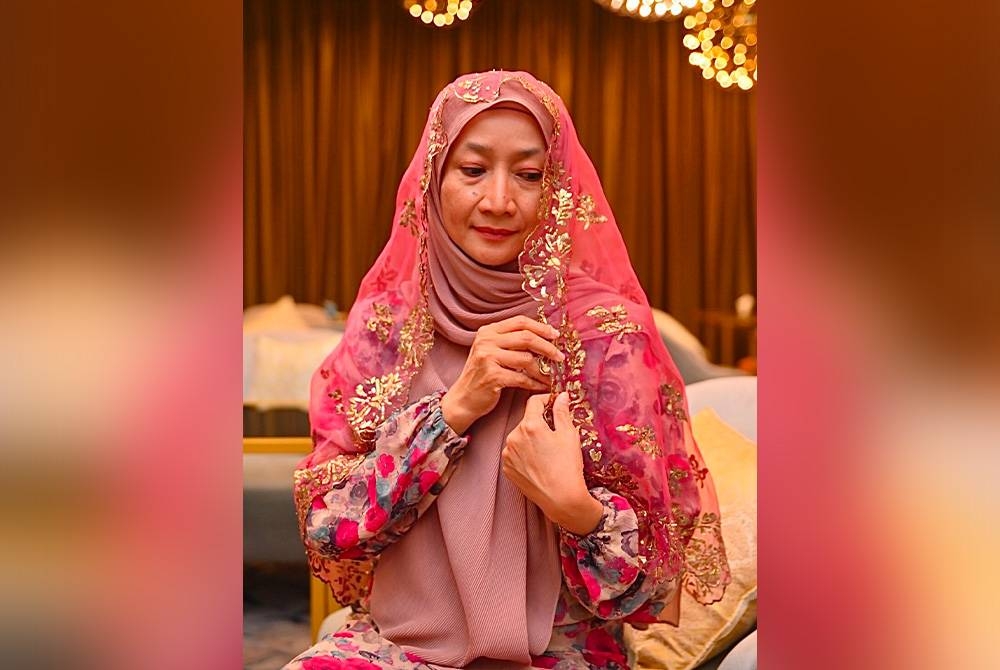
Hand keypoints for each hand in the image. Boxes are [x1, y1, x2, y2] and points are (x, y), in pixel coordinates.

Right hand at [441, 315, 562, 434]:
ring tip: (551, 377)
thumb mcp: (491, 351)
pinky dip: (535, 384)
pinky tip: (541, 387)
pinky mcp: (492, 376)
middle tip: (560, 357)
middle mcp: (486, 341)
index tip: (555, 335)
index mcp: (488, 331)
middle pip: (526, 338)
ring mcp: (488, 358)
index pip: (520, 322)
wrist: (463, 399)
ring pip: (527, 359)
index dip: (541, 327)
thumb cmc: (481, 376)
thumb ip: (511, 342)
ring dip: (543, 370)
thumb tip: (544, 338)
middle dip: (547, 347)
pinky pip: (522, 378)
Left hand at [502, 392, 602, 535]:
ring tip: (546, 451)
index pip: (534, 402)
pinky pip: (514, 453)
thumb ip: (562, 412)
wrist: (560, 498)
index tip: (554, 404)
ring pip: (519, 437)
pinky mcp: (506, 468)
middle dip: (539, 422)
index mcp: (530, 425)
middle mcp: (514, 437)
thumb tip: (561, 396)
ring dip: (530, 438)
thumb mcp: (569, 435)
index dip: (546, 400)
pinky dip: (524, 453)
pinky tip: (538, 462)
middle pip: (526, 420)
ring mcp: (508, 454)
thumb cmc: (568, 466)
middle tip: (555, 433)